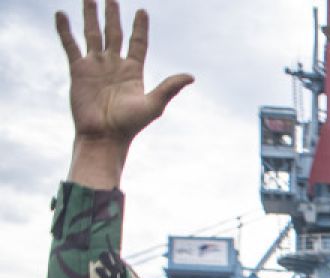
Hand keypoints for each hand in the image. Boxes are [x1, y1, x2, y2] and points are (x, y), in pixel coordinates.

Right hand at [58, 1, 193, 187]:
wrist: (103, 136)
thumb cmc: (129, 125)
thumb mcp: (153, 105)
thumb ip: (169, 88)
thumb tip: (191, 76)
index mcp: (133, 71)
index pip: (138, 43)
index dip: (140, 28)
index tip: (142, 11)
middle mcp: (114, 65)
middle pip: (115, 33)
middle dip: (113, 15)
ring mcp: (96, 65)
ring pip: (92, 34)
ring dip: (91, 16)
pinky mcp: (78, 70)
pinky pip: (70, 45)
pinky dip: (65, 30)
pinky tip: (61, 14)